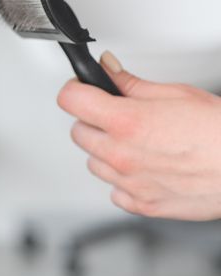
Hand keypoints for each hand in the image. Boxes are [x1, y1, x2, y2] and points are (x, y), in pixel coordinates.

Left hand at [58, 51, 220, 220]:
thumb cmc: (220, 131)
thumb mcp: (176, 93)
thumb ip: (132, 84)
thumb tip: (107, 70)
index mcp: (126, 121)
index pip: (69, 99)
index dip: (77, 89)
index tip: (85, 88)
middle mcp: (121, 154)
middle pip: (78, 131)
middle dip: (94, 120)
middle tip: (119, 115)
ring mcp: (130, 183)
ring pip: (94, 162)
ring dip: (107, 151)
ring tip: (139, 143)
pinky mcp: (143, 205)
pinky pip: (115, 191)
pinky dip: (124, 180)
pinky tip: (146, 168)